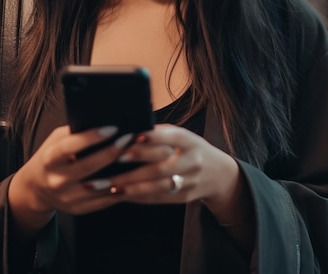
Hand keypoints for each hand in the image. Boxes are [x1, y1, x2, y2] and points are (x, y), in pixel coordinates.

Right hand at [8, 124, 136, 233]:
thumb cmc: (52, 155)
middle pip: (87, 166)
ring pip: (97, 187)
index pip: (70, 146)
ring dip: (119, 173)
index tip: (112, 128)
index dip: (91, 137)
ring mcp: (66, 197)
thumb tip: (103, 120)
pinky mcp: (76, 209)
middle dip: (111, 152)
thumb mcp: (56, 140)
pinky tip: (131, 179)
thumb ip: (75, 133)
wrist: (36, 187)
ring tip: (134, 159)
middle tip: (130, 139)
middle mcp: (56, 180)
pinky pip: (101, 202)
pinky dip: (117, 190)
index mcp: (49, 159)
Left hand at [88, 124, 241, 213]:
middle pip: (162, 166)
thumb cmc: (190, 148)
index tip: (132, 136)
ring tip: (109, 185)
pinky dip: (137, 197)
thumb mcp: (181, 135)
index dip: (153, 137)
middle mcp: (192, 161)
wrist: (218, 174)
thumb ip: (159, 132)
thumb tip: (129, 129)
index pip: (172, 137)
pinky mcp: (184, 198)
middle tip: (112, 163)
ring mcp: (189, 182)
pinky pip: (158, 199)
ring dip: (132, 187)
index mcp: (190, 141)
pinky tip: (120, 194)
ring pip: (158, 186)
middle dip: (136, 165)